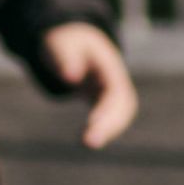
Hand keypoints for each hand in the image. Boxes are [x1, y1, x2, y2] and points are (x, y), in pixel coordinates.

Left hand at [40, 21, 138, 147]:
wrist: (72, 42)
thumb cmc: (65, 42)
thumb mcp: (60, 44)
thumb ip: (65, 58)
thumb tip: (72, 78)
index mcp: (108, 64)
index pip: (115, 89)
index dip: (108, 107)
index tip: (93, 122)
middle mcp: (115, 78)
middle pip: (123, 104)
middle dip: (110, 124)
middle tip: (90, 142)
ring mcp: (112, 90)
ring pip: (121, 114)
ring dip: (109, 130)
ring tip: (88, 143)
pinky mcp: (104, 100)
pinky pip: (111, 117)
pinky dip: (104, 129)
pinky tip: (88, 139)